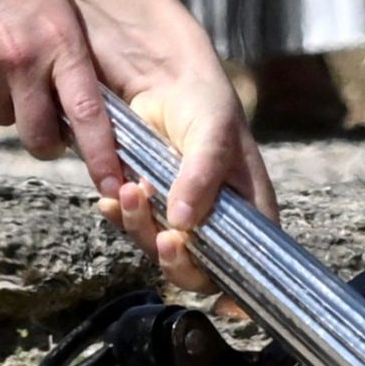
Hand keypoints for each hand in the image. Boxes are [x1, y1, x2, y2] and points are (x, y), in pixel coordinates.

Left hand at [73, 0, 268, 299]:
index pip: (252, 257)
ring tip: (130, 193)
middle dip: (180, 260)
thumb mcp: (214, 127)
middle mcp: (214, 211)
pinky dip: (120, 214)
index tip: (222, 299)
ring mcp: (175, 206)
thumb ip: (206, 173)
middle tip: (165, 239)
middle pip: (202, 264)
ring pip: (160, 245)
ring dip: (143, 229)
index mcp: (246, 201)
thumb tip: (185, 223)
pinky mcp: (142, 195)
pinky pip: (130, 222)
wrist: (148, 66)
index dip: (240, 285)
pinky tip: (113, 197)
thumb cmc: (199, 94)